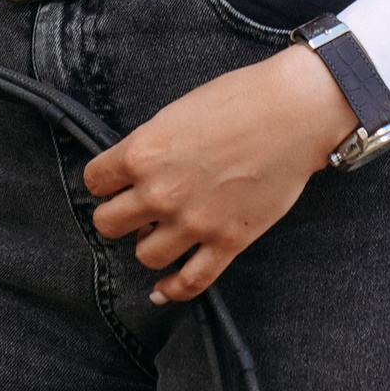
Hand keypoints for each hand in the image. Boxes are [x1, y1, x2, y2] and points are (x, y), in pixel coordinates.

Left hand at [84, 47, 358, 302]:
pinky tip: (163, 289)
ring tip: (161, 232)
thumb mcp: (178, 111)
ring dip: (148, 244)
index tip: (114, 182)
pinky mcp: (226, 242)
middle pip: (107, 224)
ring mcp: (194, 222)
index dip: (104, 181)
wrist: (295, 112)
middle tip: (135, 208)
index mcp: (144, 152)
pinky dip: (170, 291)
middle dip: (118, 215)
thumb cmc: (241, 99)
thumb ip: (150, 146)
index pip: (94, 181)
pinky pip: (188, 282)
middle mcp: (161, 192)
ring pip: (144, 256)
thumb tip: (136, 173)